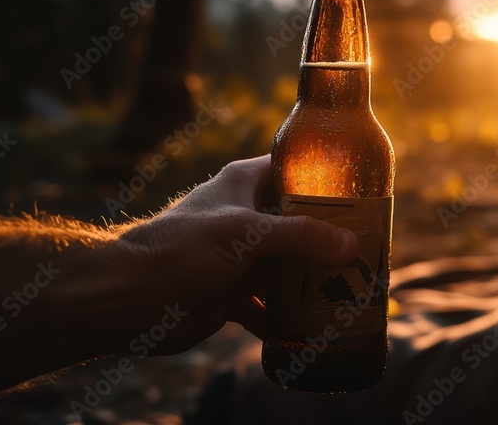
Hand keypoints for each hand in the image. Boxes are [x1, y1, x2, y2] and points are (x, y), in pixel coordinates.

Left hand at [120, 154, 358, 353]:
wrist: (132, 298)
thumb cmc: (181, 249)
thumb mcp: (247, 234)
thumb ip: (301, 237)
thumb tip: (350, 246)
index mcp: (243, 184)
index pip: (292, 170)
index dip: (324, 178)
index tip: (361, 193)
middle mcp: (244, 217)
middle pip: (297, 223)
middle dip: (327, 240)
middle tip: (365, 251)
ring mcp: (238, 257)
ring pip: (286, 266)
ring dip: (311, 281)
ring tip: (349, 291)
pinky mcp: (231, 293)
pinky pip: (268, 305)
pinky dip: (285, 317)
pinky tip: (310, 327)